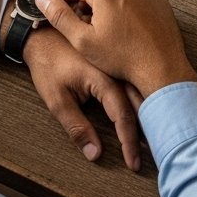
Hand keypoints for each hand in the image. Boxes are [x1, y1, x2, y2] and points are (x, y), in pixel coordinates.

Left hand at [23, 26, 143, 170]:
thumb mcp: (56, 99)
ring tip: (154, 135)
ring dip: (148, 114)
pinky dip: (142, 98)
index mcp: (103, 78)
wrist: (42, 33)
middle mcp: (116, 69)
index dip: (129, 141)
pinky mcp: (116, 59)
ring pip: (140, 91)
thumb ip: (76, 127)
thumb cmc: (47, 64)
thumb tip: (95, 153)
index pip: (122, 115)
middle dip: (147, 130)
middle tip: (153, 153)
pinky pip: (134, 81)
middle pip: (139, 103)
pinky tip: (147, 108)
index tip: (133, 163)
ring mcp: (118, 62)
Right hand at [35, 0, 196, 99]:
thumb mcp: (83, 40)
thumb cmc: (124, 58)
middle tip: (77, 18)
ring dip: (104, 1)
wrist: (160, 68)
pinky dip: (124, 5)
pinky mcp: (158, 1)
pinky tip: (122, 26)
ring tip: (99, 24)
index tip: (57, 5)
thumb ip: (60, 16)